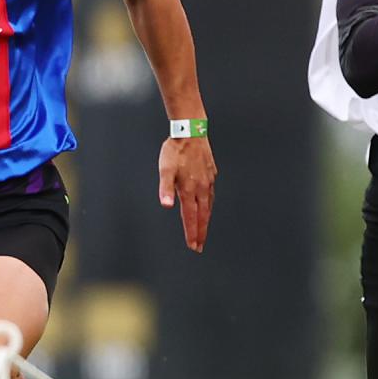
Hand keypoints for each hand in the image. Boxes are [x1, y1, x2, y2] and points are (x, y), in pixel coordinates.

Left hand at [159, 136, 215, 252]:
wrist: (191, 132)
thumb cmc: (176, 150)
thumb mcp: (165, 169)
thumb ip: (165, 188)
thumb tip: (166, 205)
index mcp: (189, 189)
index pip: (191, 216)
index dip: (192, 232)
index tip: (193, 245)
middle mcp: (201, 188)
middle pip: (202, 216)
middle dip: (201, 232)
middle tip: (199, 246)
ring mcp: (208, 182)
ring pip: (209, 207)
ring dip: (206, 221)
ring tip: (204, 231)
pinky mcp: (211, 175)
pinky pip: (211, 195)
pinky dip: (210, 206)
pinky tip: (208, 207)